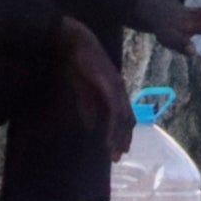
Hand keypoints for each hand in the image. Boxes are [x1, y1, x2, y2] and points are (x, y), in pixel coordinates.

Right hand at [57, 17, 134, 160]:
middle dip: (122, 139)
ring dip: (118, 137)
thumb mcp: (82, 90)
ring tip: (113, 154)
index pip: (123, 115)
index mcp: (114, 89)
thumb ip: (88, 107)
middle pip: (127, 119)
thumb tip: (90, 126)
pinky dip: (112, 127)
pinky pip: (114, 111)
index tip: (118, 148)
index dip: (121, 132)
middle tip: (117, 156)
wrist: (74, 43)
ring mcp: (116, 87)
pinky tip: (107, 139)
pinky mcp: (110, 86)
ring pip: (122, 118)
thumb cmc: (77, 63)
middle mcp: (120, 89)